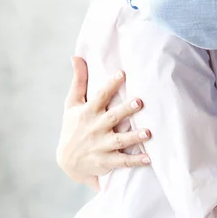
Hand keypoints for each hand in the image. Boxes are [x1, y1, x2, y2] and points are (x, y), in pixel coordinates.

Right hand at [56, 57, 151, 190]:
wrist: (67, 161)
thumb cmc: (73, 126)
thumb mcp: (72, 104)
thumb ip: (78, 81)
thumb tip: (76, 56)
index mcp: (88, 112)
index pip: (100, 96)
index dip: (110, 85)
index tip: (122, 73)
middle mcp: (95, 128)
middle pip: (112, 118)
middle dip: (125, 110)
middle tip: (139, 101)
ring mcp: (101, 146)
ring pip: (120, 141)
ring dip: (134, 137)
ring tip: (148, 132)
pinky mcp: (107, 161)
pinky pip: (123, 161)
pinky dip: (136, 161)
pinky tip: (149, 158)